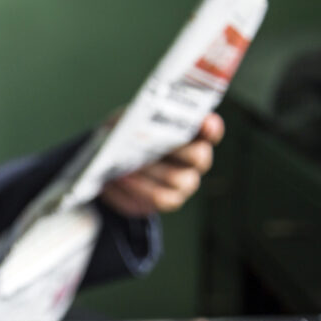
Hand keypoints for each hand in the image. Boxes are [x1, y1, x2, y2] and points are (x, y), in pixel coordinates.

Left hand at [99, 113, 224, 217]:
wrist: (110, 167)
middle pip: (199, 156)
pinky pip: (160, 198)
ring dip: (150, 172)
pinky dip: (139, 189)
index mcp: (191, 134)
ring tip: (128, 165)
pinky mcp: (170, 200)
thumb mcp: (126, 121)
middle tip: (148, 143)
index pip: (210, 130)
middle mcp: (196, 158)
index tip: (206, 124)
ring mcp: (186, 181)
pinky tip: (122, 179)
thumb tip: (136, 130)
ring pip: (178, 179)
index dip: (211, 128)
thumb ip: (135, 120)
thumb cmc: (124, 138)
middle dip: (173, 150)